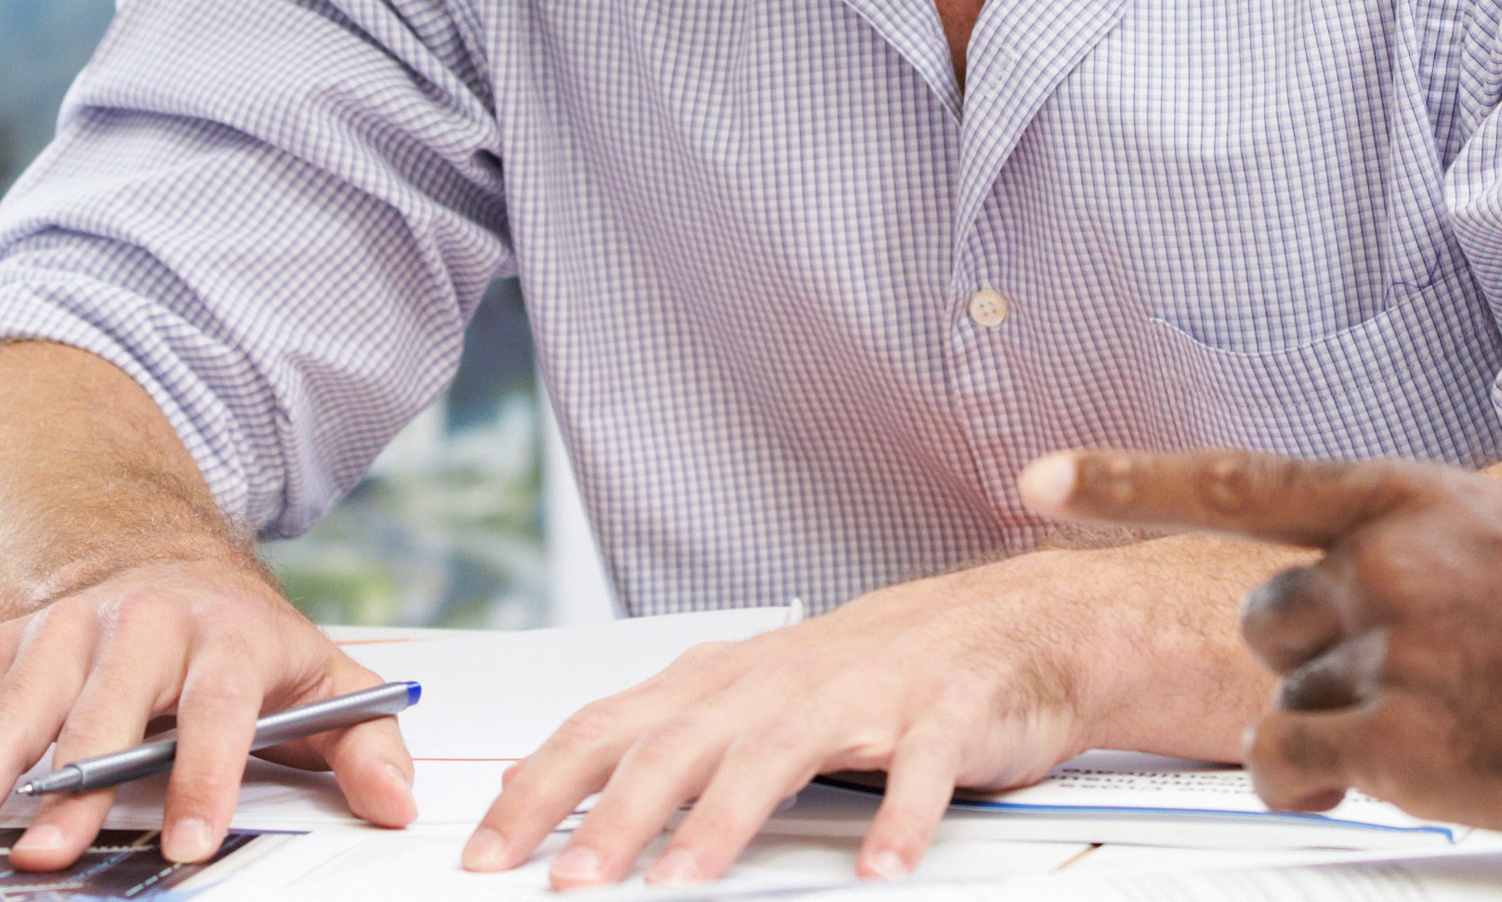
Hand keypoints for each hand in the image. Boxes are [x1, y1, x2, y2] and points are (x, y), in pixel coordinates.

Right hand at [0, 555, 413, 867]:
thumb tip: (400, 802)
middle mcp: (136, 622)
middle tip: (47, 855)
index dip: (201, 774)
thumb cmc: (245, 645)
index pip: (213, 706)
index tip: (189, 844)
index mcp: (223, 632)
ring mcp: (59, 630)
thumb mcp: (322, 680)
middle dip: (70, 786)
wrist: (163, 562)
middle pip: (98, 709)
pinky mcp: (2, 646)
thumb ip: (364, 740)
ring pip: (10, 707)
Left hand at [459, 546, 1244, 887]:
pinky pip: (917, 770)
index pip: (605, 728)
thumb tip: (550, 789)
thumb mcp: (753, 697)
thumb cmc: (875, 671)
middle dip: (613, 817)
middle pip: (675, 746)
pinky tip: (880, 869)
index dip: (541, 788)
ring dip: (720, 822)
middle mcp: (778, 681)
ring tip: (679, 883)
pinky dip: (898, 819)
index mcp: (721, 680)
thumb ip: (662, 741)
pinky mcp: (942, 713)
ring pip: (773, 754)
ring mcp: (861, 694)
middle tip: (567, 882)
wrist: (1014, 625)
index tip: (488, 850)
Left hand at [1020, 449, 1501, 841]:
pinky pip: (1293, 764)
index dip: (1131, 479)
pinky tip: (1411, 769)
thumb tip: (1331, 600)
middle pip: (1265, 620)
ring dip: (1339, 727)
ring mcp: (1392, 649)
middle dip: (1314, 661)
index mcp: (1411, 500)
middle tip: (1410, 680)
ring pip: (1285, 699)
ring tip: (1443, 722)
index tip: (1040, 479)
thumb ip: (1407, 557)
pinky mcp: (1401, 738)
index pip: (1244, 482)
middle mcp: (1386, 562)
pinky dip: (1325, 781)